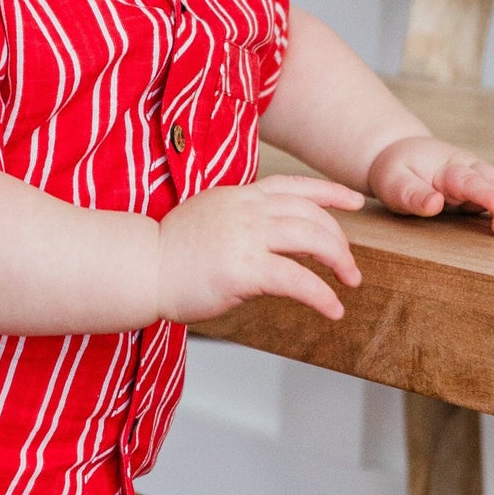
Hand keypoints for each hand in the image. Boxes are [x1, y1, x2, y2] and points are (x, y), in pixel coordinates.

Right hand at [156, 174, 364, 325]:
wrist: (140, 268)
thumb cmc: (169, 253)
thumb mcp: (210, 218)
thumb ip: (243, 221)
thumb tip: (276, 240)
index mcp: (239, 195)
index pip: (295, 186)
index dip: (331, 192)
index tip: (354, 201)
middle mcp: (247, 210)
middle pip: (312, 214)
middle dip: (339, 240)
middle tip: (348, 266)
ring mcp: (246, 237)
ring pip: (313, 239)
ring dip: (340, 262)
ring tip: (349, 282)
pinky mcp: (244, 269)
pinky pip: (299, 280)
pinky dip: (323, 295)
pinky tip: (332, 308)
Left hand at [369, 133, 493, 237]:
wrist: (399, 152)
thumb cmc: (395, 171)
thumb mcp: (393, 183)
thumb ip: (412, 195)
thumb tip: (435, 204)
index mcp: (446, 167)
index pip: (471, 179)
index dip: (488, 194)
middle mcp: (468, 166)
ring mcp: (478, 173)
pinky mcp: (483, 183)